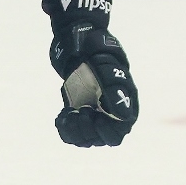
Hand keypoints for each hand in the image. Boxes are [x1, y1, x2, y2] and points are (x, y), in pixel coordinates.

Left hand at [50, 24, 137, 147]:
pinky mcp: (77, 111)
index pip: (116, 135)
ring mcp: (93, 114)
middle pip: (99, 140)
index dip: (105, 132)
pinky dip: (64, 127)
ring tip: (69, 113)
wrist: (80, 44)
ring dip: (74, 130)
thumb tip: (123, 117)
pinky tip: (62, 115)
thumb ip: (115, 89)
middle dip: (87, 131)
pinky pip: (70, 131)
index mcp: (123, 107)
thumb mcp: (106, 67)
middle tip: (80, 111)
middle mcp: (109, 114)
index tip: (95, 116)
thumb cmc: (98, 53)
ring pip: (84, 138)